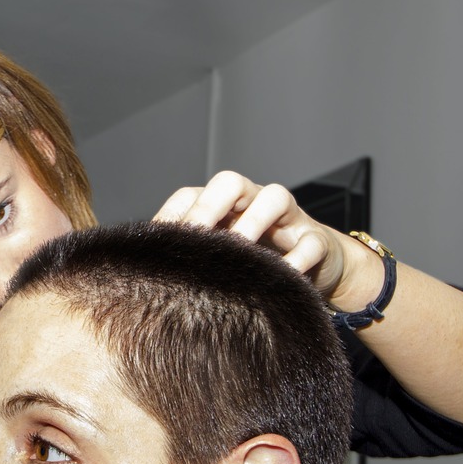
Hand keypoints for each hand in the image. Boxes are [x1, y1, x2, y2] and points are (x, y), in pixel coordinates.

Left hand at [153, 171, 382, 310]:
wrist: (314, 268)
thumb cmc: (255, 265)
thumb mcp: (221, 261)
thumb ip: (191, 262)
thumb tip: (146, 280)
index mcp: (222, 207)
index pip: (190, 197)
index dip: (172, 216)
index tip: (156, 245)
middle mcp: (252, 202)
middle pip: (230, 183)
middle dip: (209, 207)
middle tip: (196, 237)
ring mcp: (288, 218)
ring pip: (274, 198)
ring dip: (254, 221)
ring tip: (240, 251)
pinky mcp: (317, 240)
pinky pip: (311, 242)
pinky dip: (298, 259)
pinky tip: (283, 278)